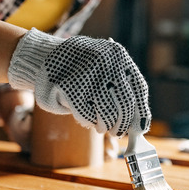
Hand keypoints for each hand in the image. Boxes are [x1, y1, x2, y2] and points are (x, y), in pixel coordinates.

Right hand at [7, 29, 150, 136]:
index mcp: (119, 56)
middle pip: (125, 103)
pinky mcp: (69, 86)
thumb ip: (121, 88)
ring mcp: (87, 73)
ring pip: (107, 112)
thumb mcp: (105, 68)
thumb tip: (138, 123)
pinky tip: (86, 119)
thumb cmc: (82, 70)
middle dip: (123, 124)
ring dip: (105, 126)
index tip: (141, 128)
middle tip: (118, 133)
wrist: (46, 57)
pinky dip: (88, 121)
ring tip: (100, 127)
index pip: (139, 88)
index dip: (142, 111)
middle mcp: (106, 62)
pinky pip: (87, 115)